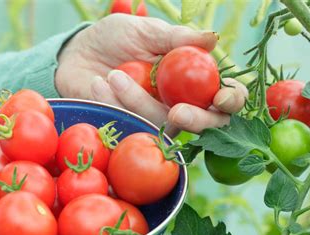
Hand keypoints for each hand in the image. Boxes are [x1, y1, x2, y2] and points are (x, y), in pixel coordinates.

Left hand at [56, 14, 246, 134]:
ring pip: (163, 124)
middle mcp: (181, 102)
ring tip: (113, 74)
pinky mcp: (130, 128)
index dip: (231, 100)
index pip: (226, 95)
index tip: (220, 97)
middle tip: (177, 111)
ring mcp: (155, 118)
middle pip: (206, 124)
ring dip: (137, 101)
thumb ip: (177, 38)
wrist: (78, 54)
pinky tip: (98, 84)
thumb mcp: (145, 31)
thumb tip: (213, 39)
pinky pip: (132, 125)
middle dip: (197, 122)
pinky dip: (114, 103)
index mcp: (194, 78)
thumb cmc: (115, 39)